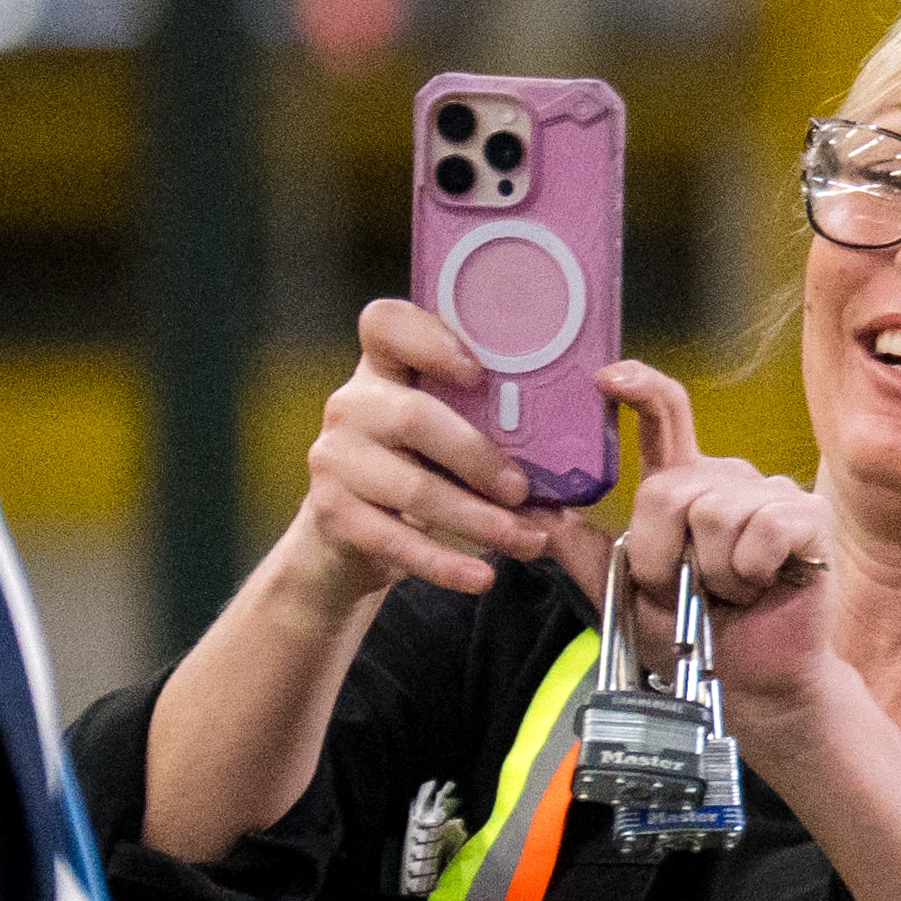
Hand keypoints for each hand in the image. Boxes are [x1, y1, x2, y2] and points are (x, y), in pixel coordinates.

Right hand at [283, 297, 557, 612]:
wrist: (350, 535)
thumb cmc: (418, 469)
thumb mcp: (442, 431)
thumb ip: (480, 417)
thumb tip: (569, 443)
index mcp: (382, 368)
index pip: (385, 323)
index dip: (429, 339)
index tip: (477, 371)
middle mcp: (351, 405)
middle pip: (415, 417)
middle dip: (479, 457)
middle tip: (525, 489)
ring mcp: (334, 459)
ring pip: (412, 488)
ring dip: (478, 521)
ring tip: (527, 541)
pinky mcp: (332, 514)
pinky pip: (395, 541)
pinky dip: (444, 564)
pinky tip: (481, 577)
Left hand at [564, 362, 835, 743]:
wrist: (755, 686)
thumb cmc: (697, 640)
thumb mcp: (626, 596)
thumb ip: (585, 553)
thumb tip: (539, 513)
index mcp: (686, 487)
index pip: (665, 415)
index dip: (639, 388)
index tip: (606, 380)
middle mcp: (728, 480)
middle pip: (670, 489)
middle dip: (665, 556)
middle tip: (691, 591)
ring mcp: (771, 494)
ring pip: (714, 514)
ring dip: (712, 573)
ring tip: (732, 594)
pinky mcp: (809, 517)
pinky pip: (762, 530)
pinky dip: (751, 572)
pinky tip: (764, 586)